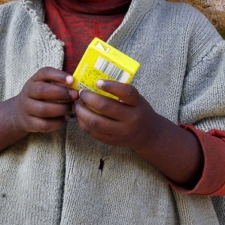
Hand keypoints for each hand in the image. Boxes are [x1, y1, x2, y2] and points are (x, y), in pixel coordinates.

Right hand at [13, 67, 78, 133]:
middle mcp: (28, 92)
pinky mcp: (29, 123)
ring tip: (70, 108)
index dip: (59, 76)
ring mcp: (26, 108)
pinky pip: (44, 124)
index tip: (72, 80)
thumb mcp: (45, 85)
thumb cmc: (39, 97)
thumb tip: (76, 86)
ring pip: (43, 109)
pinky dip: (56, 122)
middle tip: (75, 96)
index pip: (44, 73)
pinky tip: (64, 119)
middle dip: (61, 93)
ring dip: (60, 109)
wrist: (19, 113)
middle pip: (42, 90)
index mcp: (34, 80)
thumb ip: (59, 84)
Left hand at [75, 78, 202, 184]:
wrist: (148, 135)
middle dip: (88, 98)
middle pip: (105, 107)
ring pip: (95, 122)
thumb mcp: (136, 100)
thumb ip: (121, 93)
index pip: (126, 92)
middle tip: (81, 93)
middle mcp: (130, 119)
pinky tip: (80, 116)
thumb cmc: (138, 111)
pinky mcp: (111, 141)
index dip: (111, 86)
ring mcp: (120, 132)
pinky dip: (82, 123)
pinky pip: (92, 132)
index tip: (97, 82)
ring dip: (81, 111)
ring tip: (77, 104)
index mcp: (137, 104)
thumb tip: (93, 82)